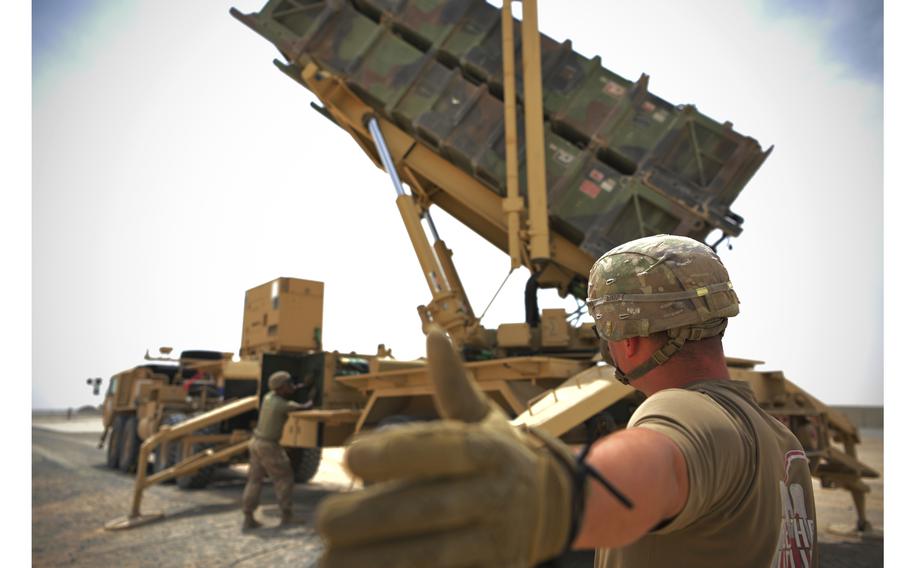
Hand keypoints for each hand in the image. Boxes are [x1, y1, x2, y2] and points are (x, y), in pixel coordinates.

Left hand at [316, 328, 575, 567]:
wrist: (555, 508)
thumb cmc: (499, 456)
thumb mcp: (483, 418)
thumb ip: (453, 385)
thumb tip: (434, 333)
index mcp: (493, 449)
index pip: (445, 447)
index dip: (398, 452)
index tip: (349, 456)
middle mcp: (498, 494)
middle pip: (432, 506)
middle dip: (373, 516)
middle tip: (323, 519)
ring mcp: (498, 541)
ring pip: (434, 555)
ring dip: (378, 560)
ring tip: (329, 561)